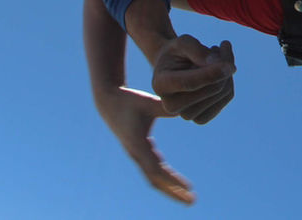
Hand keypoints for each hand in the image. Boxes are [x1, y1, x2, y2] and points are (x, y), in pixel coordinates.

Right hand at [98, 85, 195, 204]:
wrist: (108, 100)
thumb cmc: (129, 99)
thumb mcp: (147, 101)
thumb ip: (164, 108)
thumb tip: (183, 111)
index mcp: (137, 145)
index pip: (156, 170)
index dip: (172, 181)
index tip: (188, 188)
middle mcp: (136, 153)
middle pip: (156, 180)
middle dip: (174, 192)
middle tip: (192, 201)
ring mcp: (136, 154)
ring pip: (154, 176)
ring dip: (170, 186)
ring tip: (188, 194)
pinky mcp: (138, 150)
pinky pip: (153, 168)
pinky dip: (165, 175)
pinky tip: (175, 179)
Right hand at [152, 35, 235, 124]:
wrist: (173, 66)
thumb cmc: (177, 52)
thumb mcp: (183, 42)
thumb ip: (197, 49)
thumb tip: (218, 64)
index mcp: (161, 84)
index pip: (191, 83)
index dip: (212, 73)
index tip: (230, 65)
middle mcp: (171, 105)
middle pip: (211, 88)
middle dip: (223, 64)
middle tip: (222, 45)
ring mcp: (186, 115)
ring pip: (222, 92)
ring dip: (226, 70)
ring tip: (214, 57)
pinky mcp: (201, 118)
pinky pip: (226, 97)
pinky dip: (228, 80)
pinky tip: (218, 71)